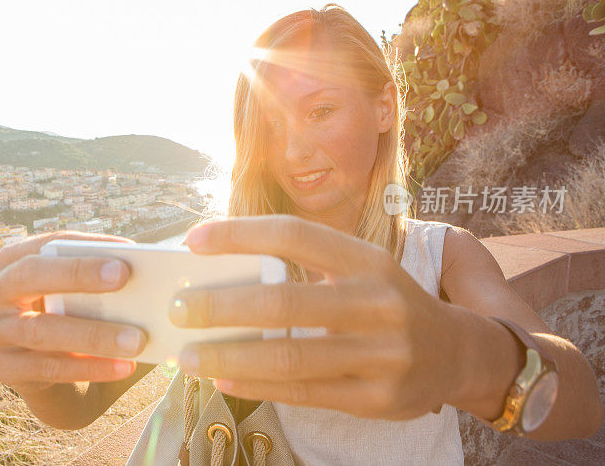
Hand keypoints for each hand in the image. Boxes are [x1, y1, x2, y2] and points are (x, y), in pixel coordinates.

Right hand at [0, 231, 147, 396]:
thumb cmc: (74, 319)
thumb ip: (101, 282)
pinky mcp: (0, 367)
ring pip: (42, 330)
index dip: (86, 245)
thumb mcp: (81, 296)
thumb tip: (148, 272)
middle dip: (78, 273)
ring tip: (136, 340)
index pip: (49, 243)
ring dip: (93, 334)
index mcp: (15, 260)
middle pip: (32, 274)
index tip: (128, 250)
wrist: (53, 375)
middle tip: (124, 276)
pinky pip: (48, 367)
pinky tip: (123, 367)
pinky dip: (89, 367)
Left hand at [169, 215, 458, 419]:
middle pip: (284, 301)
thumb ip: (305, 270)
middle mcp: (378, 303)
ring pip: (289, 357)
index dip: (240, 234)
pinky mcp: (376, 398)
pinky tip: (222, 378)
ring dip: (228, 354)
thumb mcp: (361, 272)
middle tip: (177, 308)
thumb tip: (223, 272)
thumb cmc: (386, 302)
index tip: (194, 240)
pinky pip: (303, 393)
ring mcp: (381, 355)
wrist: (456, 352)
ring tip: (187, 354)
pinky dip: (255, 385)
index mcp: (368, 260)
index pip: (295, 236)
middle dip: (220, 305)